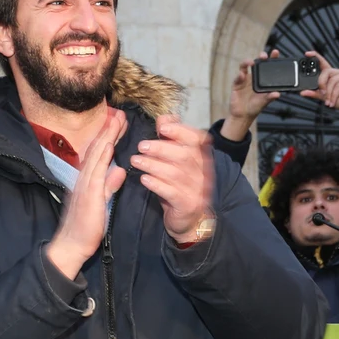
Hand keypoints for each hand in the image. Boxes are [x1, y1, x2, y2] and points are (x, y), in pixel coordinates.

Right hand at [45, 110, 128, 279]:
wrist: (71, 245)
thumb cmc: (85, 228)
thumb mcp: (101, 204)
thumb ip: (109, 186)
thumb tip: (120, 170)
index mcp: (87, 180)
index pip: (99, 154)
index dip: (109, 137)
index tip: (119, 123)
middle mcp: (84, 178)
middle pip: (97, 149)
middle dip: (109, 130)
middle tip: (120, 113)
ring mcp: (84, 185)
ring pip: (96, 156)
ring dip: (107, 137)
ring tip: (117, 120)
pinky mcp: (88, 195)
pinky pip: (96, 172)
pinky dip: (103, 157)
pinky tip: (109, 146)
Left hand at [132, 115, 216, 244]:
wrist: (189, 219)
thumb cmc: (179, 185)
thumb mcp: (176, 161)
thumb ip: (171, 139)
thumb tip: (163, 119)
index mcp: (202, 158)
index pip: (197, 139)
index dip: (180, 131)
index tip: (162, 126)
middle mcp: (203, 172)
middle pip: (184, 155)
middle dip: (161, 148)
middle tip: (141, 146)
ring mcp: (197, 189)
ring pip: (175, 174)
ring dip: (153, 165)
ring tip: (135, 161)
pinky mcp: (187, 204)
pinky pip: (171, 192)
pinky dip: (156, 184)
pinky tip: (144, 179)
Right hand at [222, 53, 281, 141]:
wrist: (243, 115)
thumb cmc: (255, 107)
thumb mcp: (264, 102)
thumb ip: (270, 97)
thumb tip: (277, 94)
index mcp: (262, 79)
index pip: (268, 67)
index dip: (272, 58)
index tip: (276, 52)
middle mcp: (254, 77)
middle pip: (257, 63)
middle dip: (260, 57)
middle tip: (263, 55)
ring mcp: (244, 79)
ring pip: (245, 66)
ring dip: (247, 62)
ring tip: (251, 62)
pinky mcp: (237, 83)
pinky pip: (238, 77)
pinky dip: (240, 75)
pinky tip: (242, 75)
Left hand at [297, 51, 338, 119]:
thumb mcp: (325, 97)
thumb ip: (315, 93)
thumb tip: (303, 92)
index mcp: (332, 75)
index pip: (323, 63)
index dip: (316, 57)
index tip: (307, 54)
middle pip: (326, 72)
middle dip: (321, 84)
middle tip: (322, 94)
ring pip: (332, 81)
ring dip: (328, 94)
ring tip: (328, 101)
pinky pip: (338, 86)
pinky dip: (334, 95)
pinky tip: (333, 101)